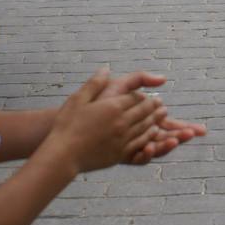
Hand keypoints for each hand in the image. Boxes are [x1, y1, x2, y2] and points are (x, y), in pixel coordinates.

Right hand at [44, 68, 165, 174]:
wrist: (63, 155)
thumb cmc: (67, 125)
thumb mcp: (78, 99)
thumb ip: (94, 83)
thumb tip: (105, 69)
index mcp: (113, 107)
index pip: (137, 99)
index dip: (145, 97)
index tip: (152, 95)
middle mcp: (122, 122)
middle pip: (145, 112)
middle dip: (155, 107)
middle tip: (161, 104)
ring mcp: (123, 139)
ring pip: (146, 127)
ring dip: (156, 120)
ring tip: (162, 116)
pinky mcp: (120, 154)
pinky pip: (140, 142)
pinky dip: (149, 135)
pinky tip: (152, 133)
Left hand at [97, 71, 206, 163]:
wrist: (73, 118)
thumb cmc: (96, 101)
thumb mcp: (119, 86)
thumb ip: (140, 79)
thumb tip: (163, 78)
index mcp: (141, 118)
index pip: (167, 125)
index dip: (183, 127)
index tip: (199, 130)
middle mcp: (137, 133)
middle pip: (165, 138)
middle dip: (181, 138)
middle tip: (194, 137)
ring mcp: (129, 144)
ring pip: (153, 148)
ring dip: (166, 146)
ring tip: (175, 141)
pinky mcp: (118, 153)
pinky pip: (135, 157)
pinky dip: (144, 154)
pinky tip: (149, 147)